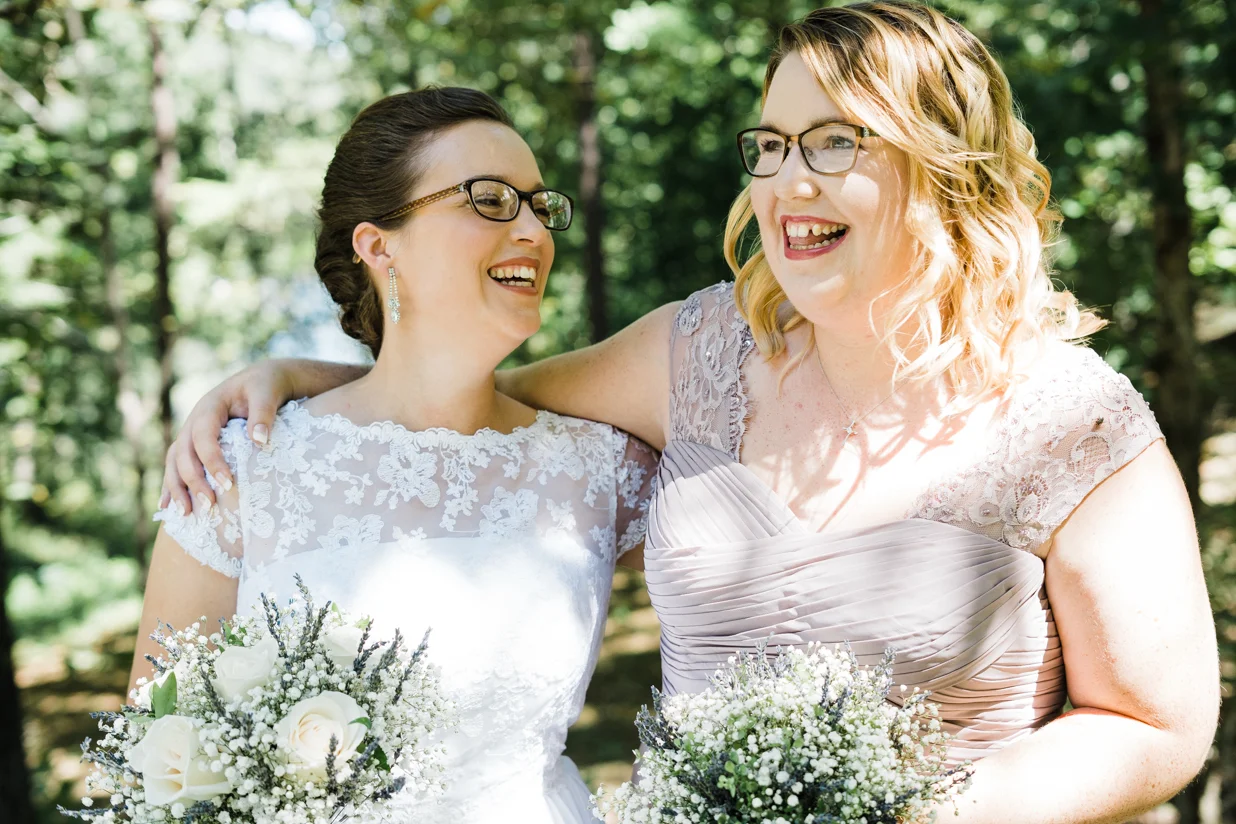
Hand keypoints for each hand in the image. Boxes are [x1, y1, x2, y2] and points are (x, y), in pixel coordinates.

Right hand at [159, 361, 293, 514]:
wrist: (262, 380)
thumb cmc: (266, 385)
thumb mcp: (267, 392)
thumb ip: (263, 413)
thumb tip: (260, 440)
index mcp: (210, 406)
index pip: (204, 435)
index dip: (212, 460)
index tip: (228, 483)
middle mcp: (194, 420)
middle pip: (184, 452)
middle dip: (193, 480)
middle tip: (210, 505)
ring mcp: (191, 432)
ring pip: (175, 461)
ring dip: (177, 487)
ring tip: (186, 513)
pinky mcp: (194, 444)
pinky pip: (177, 465)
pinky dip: (172, 485)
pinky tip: (168, 507)